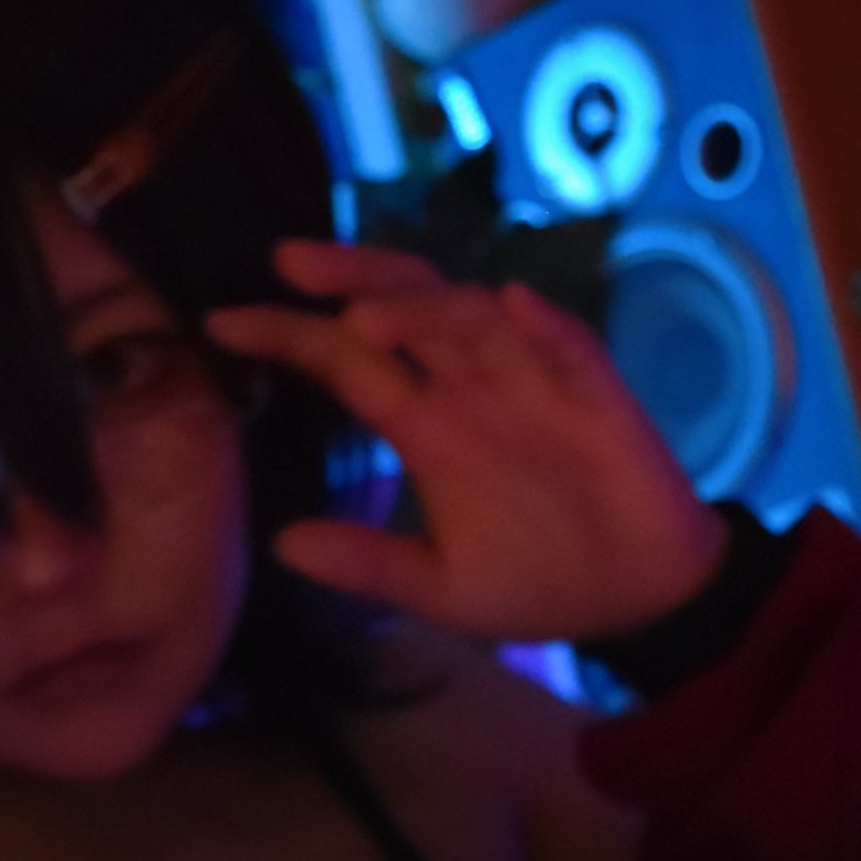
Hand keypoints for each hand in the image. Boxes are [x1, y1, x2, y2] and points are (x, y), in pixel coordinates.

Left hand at [205, 241, 728, 651]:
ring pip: (471, 318)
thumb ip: (369, 564)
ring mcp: (532, 380)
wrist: (638, 597)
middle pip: (399, 308)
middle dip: (349, 279)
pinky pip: (568, 346)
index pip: (344, 363)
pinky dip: (542, 326)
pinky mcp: (595, 394)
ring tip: (371, 319)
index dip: (289, 337)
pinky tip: (513, 309)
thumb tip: (283, 545)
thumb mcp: (440, 590)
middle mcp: (470, 387)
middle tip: (288, 262)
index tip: (221, 323)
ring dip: (425, 311)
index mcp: (427, 425)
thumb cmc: (541, 581)